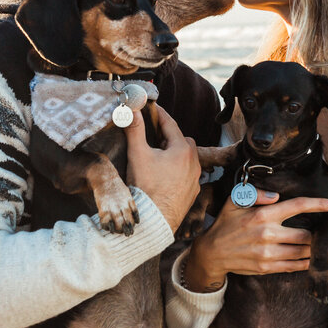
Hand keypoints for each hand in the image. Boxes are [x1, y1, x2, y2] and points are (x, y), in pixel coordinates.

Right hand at [125, 105, 200, 232]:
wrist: (156, 220)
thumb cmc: (147, 187)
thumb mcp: (138, 155)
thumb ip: (135, 130)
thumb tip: (131, 110)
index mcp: (182, 149)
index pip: (170, 123)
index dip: (158, 114)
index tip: (151, 107)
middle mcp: (194, 162)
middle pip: (182, 140)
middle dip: (168, 135)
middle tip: (153, 135)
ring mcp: (195, 178)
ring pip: (186, 157)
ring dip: (175, 153)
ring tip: (158, 156)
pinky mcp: (193, 192)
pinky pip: (187, 174)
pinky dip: (178, 170)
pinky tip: (165, 175)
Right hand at [181, 191, 327, 291]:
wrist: (212, 253)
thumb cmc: (226, 224)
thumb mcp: (235, 202)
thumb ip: (256, 194)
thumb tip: (276, 196)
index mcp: (263, 215)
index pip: (298, 206)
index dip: (319, 205)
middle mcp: (268, 234)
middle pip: (306, 235)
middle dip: (316, 234)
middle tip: (321, 231)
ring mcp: (268, 253)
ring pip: (303, 252)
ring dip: (312, 249)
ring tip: (315, 244)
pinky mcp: (267, 268)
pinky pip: (294, 266)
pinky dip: (304, 262)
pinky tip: (307, 257)